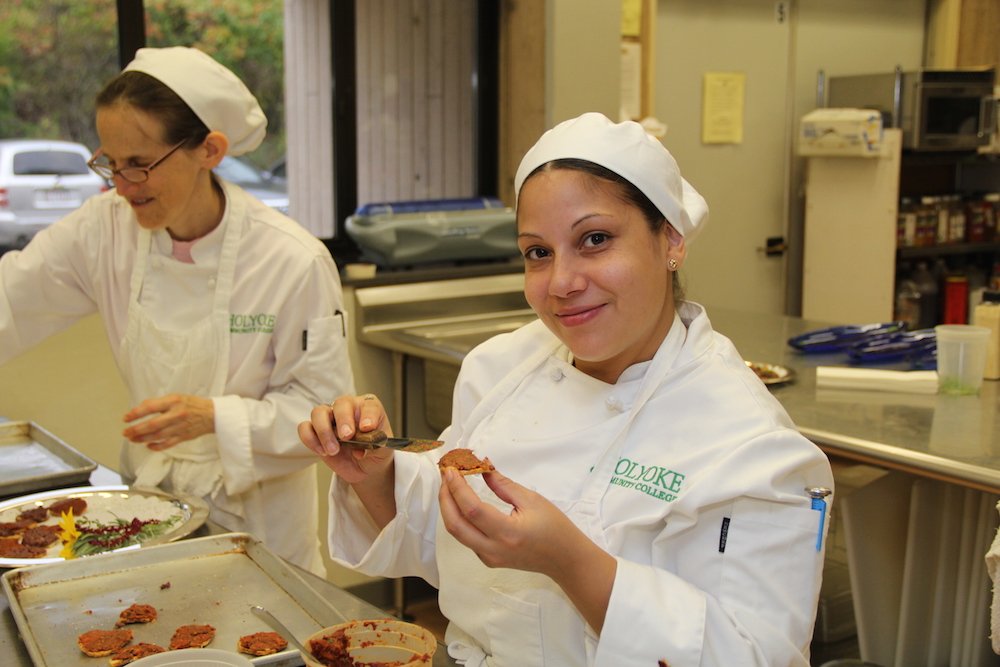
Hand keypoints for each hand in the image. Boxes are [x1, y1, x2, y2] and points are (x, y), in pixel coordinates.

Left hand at [122, 394, 214, 450]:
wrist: (212, 414)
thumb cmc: (192, 404)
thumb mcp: (176, 397)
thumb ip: (159, 403)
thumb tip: (140, 409)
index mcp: (174, 401)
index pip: (150, 407)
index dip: (136, 413)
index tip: (126, 418)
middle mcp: (177, 414)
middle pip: (153, 424)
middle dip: (136, 429)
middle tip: (126, 432)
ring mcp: (180, 426)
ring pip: (158, 435)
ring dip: (143, 438)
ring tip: (133, 439)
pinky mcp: (184, 436)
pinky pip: (168, 443)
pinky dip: (157, 446)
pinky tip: (148, 446)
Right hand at [297, 393, 394, 483]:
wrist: (366, 467)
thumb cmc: (376, 452)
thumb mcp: (383, 451)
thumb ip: (375, 447)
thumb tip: (360, 450)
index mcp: (369, 409)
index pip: (369, 405)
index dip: (368, 415)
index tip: (368, 428)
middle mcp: (348, 409)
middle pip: (341, 403)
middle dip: (343, 419)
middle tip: (347, 437)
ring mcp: (330, 419)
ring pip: (319, 412)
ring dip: (324, 431)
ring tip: (334, 450)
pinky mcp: (316, 432)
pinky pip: (305, 428)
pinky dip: (311, 439)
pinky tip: (322, 451)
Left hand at [439, 466, 616, 632]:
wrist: (564, 559)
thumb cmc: (554, 527)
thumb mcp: (531, 500)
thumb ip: (503, 484)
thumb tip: (482, 467)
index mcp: (508, 533)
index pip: (472, 509)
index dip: (457, 488)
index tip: (451, 470)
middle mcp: (494, 549)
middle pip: (455, 525)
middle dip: (445, 498)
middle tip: (446, 476)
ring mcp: (489, 558)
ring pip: (457, 533)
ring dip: (449, 508)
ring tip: (449, 485)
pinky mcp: (488, 560)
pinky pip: (466, 539)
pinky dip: (458, 518)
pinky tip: (460, 503)